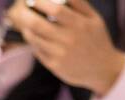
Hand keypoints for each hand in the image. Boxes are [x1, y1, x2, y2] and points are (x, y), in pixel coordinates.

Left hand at [9, 0, 124, 95]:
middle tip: (21, 9)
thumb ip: (79, 4)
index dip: (40, 2)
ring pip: (34, 39)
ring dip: (26, 29)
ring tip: (25, 22)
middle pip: (39, 25)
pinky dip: (33, 42)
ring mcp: (60, 54)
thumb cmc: (97, 39)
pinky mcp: (54, 66)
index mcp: (80, 25)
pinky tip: (33, 37)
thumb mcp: (94, 19)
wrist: (102, 69)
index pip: (56, 10)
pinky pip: (37, 51)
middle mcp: (69, 40)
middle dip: (25, 15)